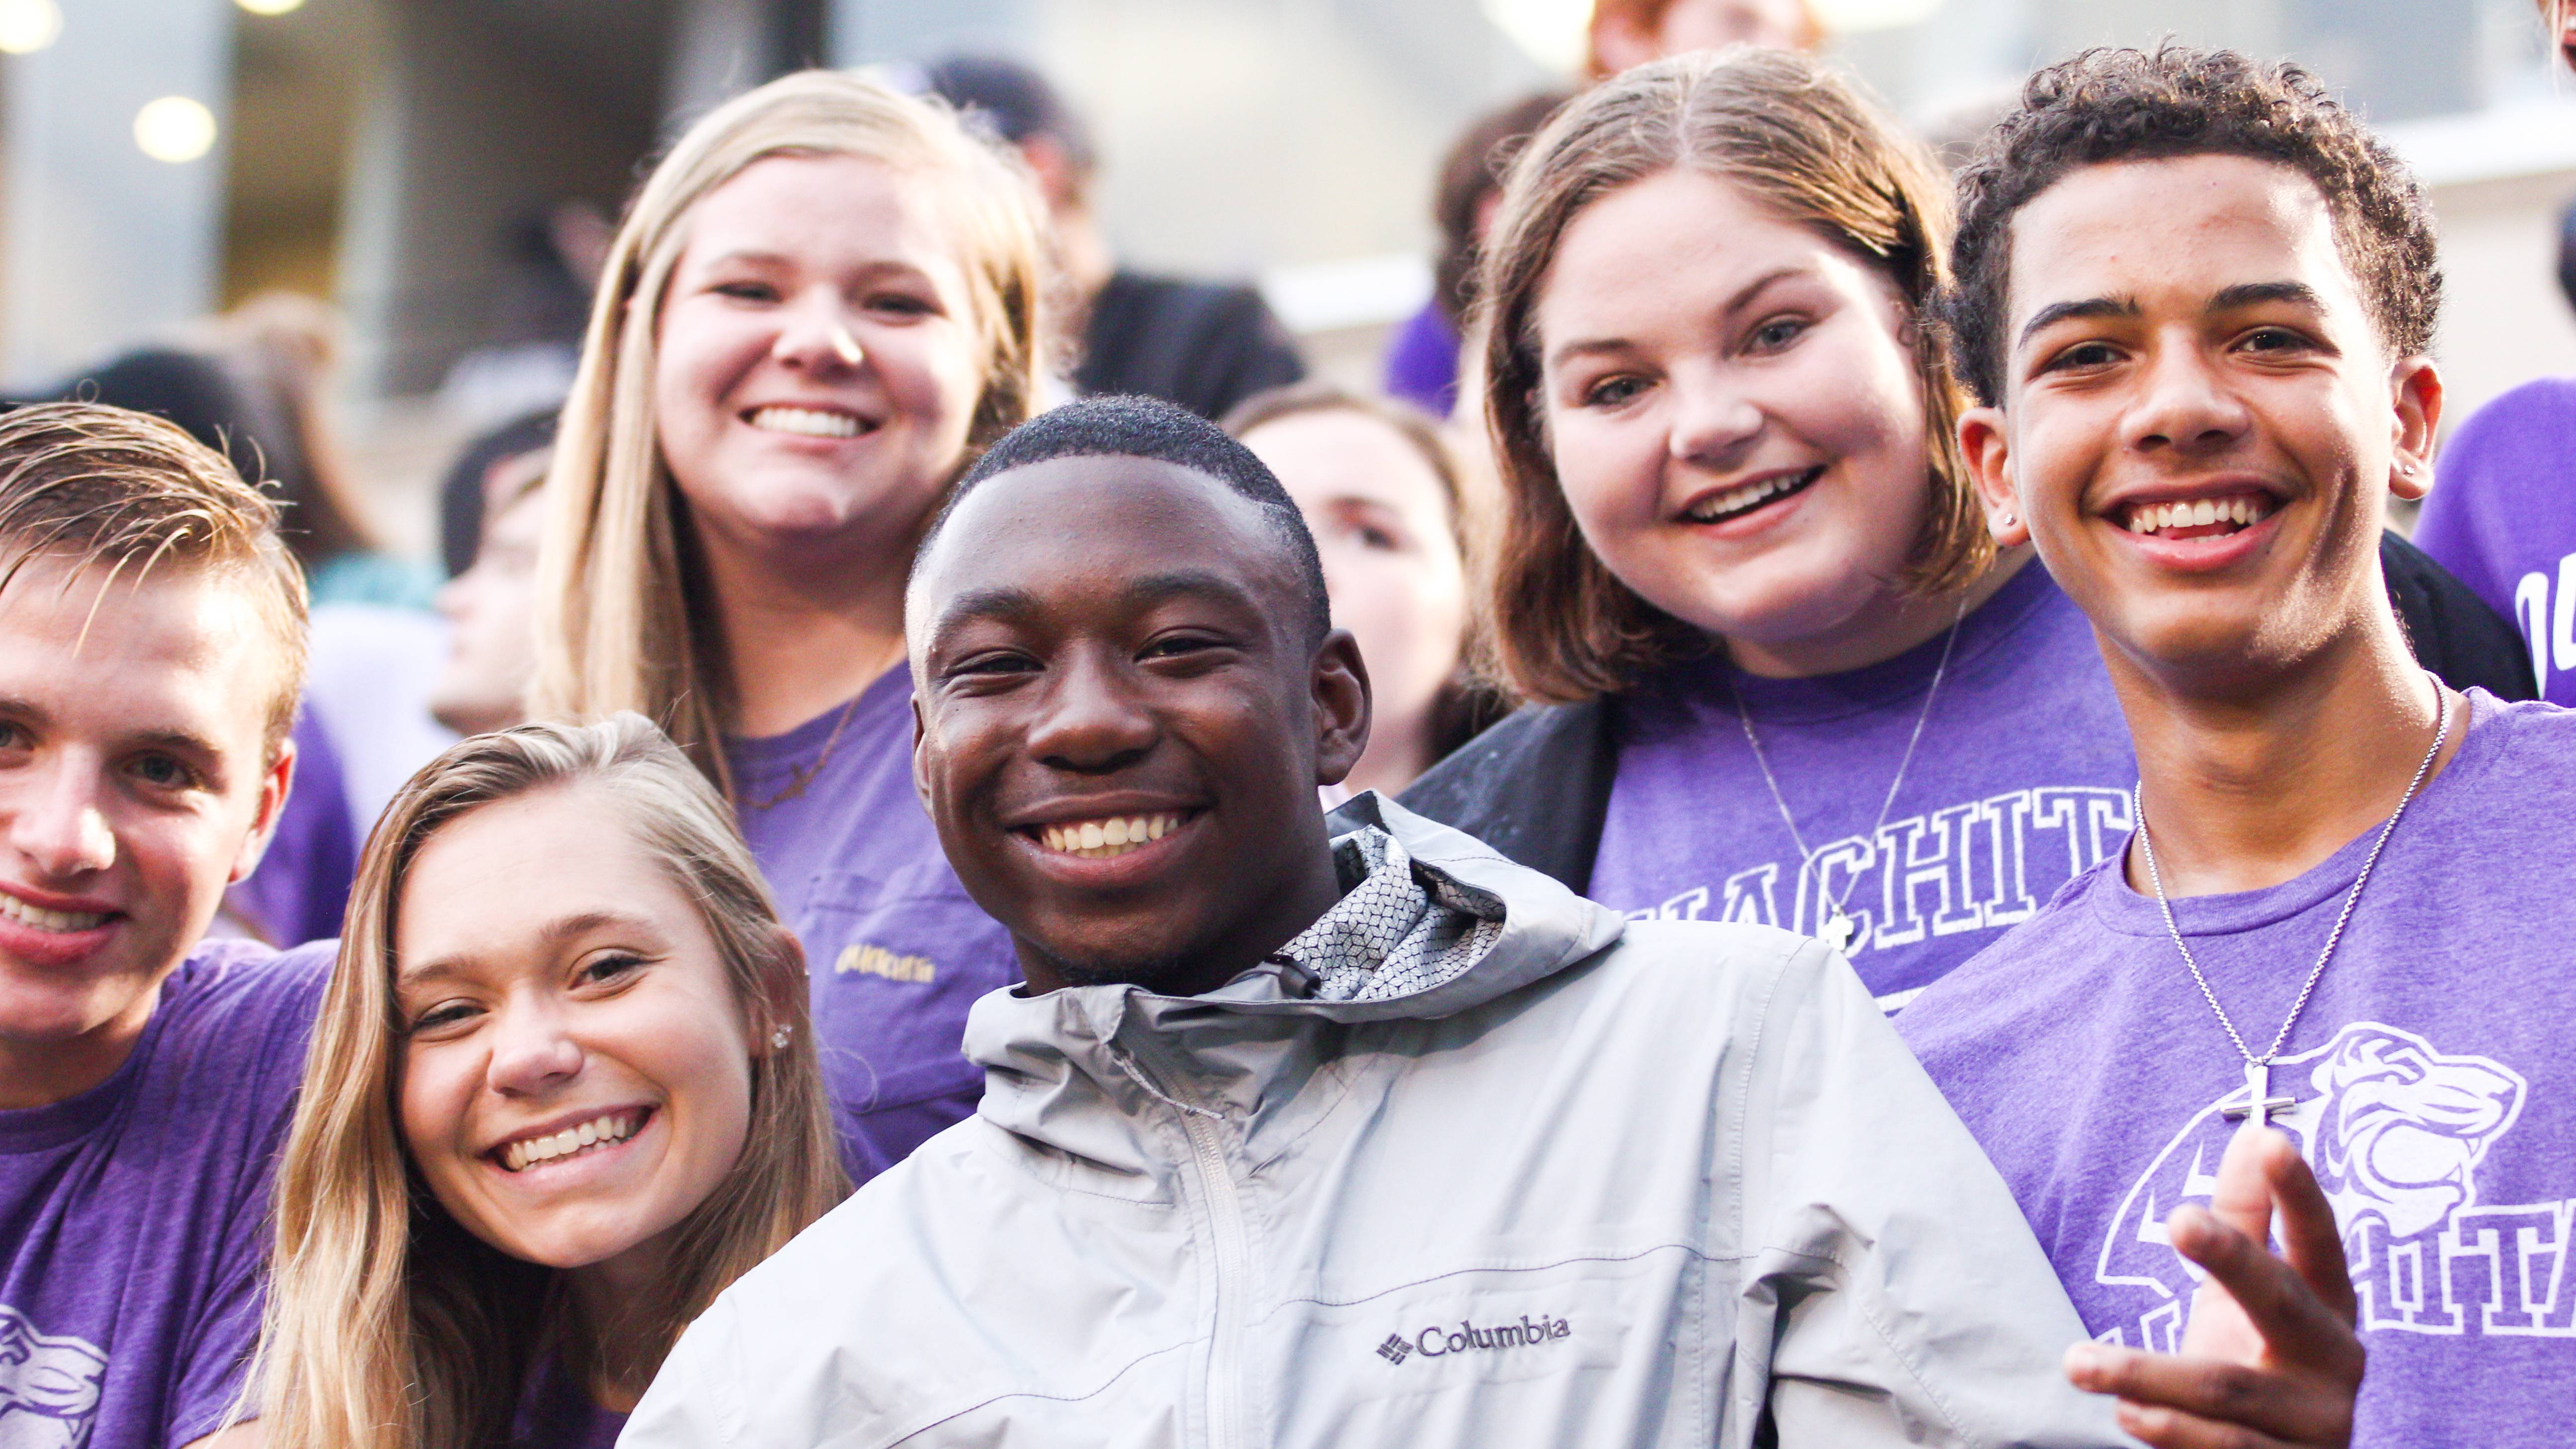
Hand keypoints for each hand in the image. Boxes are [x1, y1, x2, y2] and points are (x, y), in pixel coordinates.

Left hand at [2062, 1124, 2363, 1447]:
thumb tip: (2255, 1132)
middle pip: (2280, 1304)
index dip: (2300, 1196)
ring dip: (2149, 1374)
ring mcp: (2312, 1426)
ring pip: (2229, 1392)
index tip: (2272, 1143)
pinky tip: (2125, 1415)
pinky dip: (2169, 1433)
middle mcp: (2333, 1365)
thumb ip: (2249, 1218)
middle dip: (2232, 1259)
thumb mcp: (2251, 1291)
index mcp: (2329, 1309)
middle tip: (2178, 1218)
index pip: (2321, 1243)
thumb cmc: (2261, 1360)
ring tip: (2080, 1362)